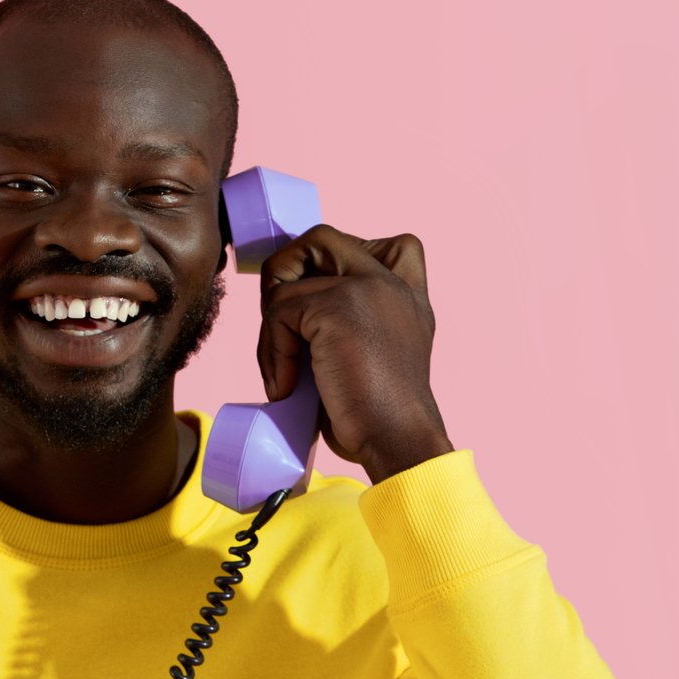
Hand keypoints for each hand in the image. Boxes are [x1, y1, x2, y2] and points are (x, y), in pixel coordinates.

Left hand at [256, 224, 453, 482]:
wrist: (398, 440)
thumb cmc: (379, 415)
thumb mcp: (375, 352)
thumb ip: (350, 319)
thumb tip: (290, 305)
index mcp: (407, 292)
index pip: (378, 242)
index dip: (331, 260)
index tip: (315, 303)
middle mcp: (391, 281)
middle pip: (320, 239)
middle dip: (284, 275)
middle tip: (280, 326)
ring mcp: (366, 287)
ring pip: (287, 284)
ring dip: (271, 331)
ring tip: (285, 373)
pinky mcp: (338, 307)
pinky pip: (279, 312)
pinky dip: (272, 352)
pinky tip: (288, 387)